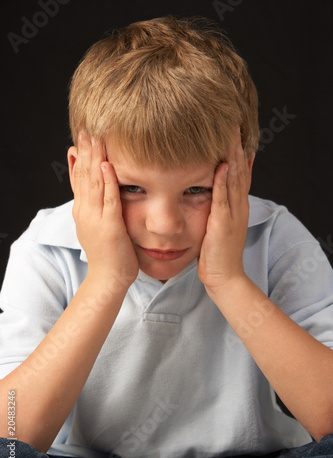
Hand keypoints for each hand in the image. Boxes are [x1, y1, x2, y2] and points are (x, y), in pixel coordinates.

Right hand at [72, 132, 138, 290]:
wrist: (108, 279)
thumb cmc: (109, 253)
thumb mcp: (98, 224)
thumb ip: (98, 204)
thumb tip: (98, 186)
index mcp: (83, 210)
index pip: (79, 177)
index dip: (81, 155)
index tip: (83, 134)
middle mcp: (85, 211)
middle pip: (83, 175)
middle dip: (86, 150)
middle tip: (87, 127)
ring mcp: (95, 219)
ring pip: (93, 183)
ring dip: (94, 159)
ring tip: (95, 137)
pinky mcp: (109, 227)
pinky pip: (108, 200)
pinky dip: (107, 182)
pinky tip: (107, 165)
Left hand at [197, 128, 250, 296]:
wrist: (224, 277)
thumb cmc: (217, 254)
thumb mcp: (218, 226)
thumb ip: (216, 208)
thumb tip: (207, 195)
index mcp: (237, 206)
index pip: (239, 173)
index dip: (237, 152)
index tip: (233, 133)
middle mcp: (239, 206)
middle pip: (240, 170)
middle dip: (237, 146)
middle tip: (234, 124)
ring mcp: (233, 214)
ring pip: (236, 179)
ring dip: (233, 155)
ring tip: (231, 134)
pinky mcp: (223, 223)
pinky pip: (224, 198)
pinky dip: (224, 180)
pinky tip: (222, 165)